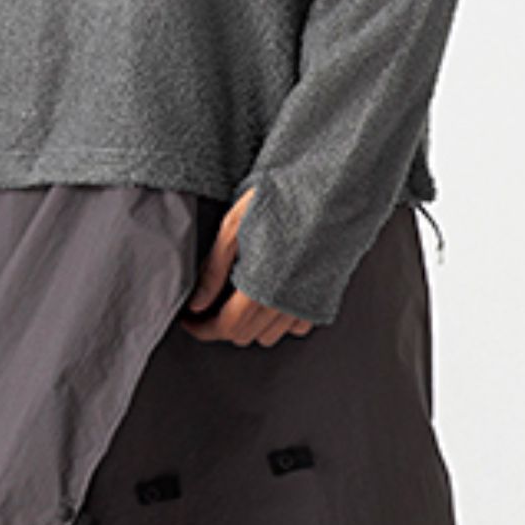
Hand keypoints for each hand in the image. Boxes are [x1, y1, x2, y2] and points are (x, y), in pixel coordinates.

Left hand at [183, 187, 314, 346]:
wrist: (334, 188)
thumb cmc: (284, 199)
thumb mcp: (235, 225)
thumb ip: (214, 268)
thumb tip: (197, 302)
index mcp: (258, 288)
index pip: (224, 327)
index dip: (201, 329)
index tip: (190, 321)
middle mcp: (284, 302)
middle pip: (245, 335)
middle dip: (221, 325)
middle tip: (208, 306)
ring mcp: (307, 302)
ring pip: (269, 335)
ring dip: (250, 324)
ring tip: (239, 299)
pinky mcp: (324, 297)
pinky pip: (296, 325)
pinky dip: (279, 319)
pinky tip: (270, 296)